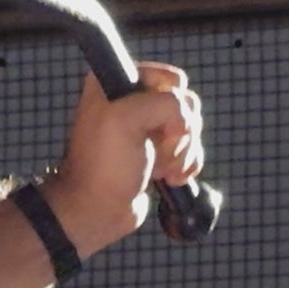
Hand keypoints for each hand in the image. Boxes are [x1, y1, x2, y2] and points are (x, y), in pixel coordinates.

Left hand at [43, 61, 202, 257]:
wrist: (97, 210)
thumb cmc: (104, 165)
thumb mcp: (128, 118)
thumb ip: (166, 104)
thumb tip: (185, 123)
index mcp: (118, 81)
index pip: (169, 78)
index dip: (171, 102)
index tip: (155, 125)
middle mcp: (133, 100)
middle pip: (186, 104)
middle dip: (179, 133)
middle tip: (154, 149)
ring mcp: (147, 128)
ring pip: (191, 129)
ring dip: (183, 153)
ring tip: (159, 170)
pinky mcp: (158, 152)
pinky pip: (190, 149)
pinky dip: (186, 165)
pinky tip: (168, 178)